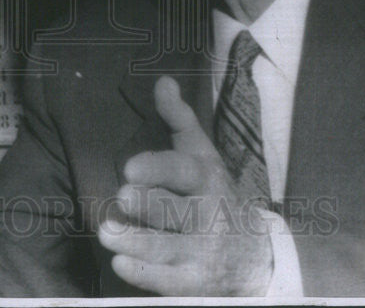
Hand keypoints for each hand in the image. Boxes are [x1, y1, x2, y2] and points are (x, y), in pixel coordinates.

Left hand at [98, 76, 273, 295]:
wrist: (257, 256)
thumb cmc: (214, 195)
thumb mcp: (203, 155)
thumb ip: (179, 120)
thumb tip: (162, 82)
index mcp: (206, 179)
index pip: (183, 171)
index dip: (158, 168)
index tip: (130, 168)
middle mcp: (207, 215)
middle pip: (176, 210)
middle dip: (150, 204)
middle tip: (122, 196)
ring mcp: (202, 252)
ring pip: (168, 247)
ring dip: (138, 240)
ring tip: (107, 232)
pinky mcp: (194, 283)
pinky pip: (169, 280)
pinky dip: (145, 274)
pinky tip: (120, 263)